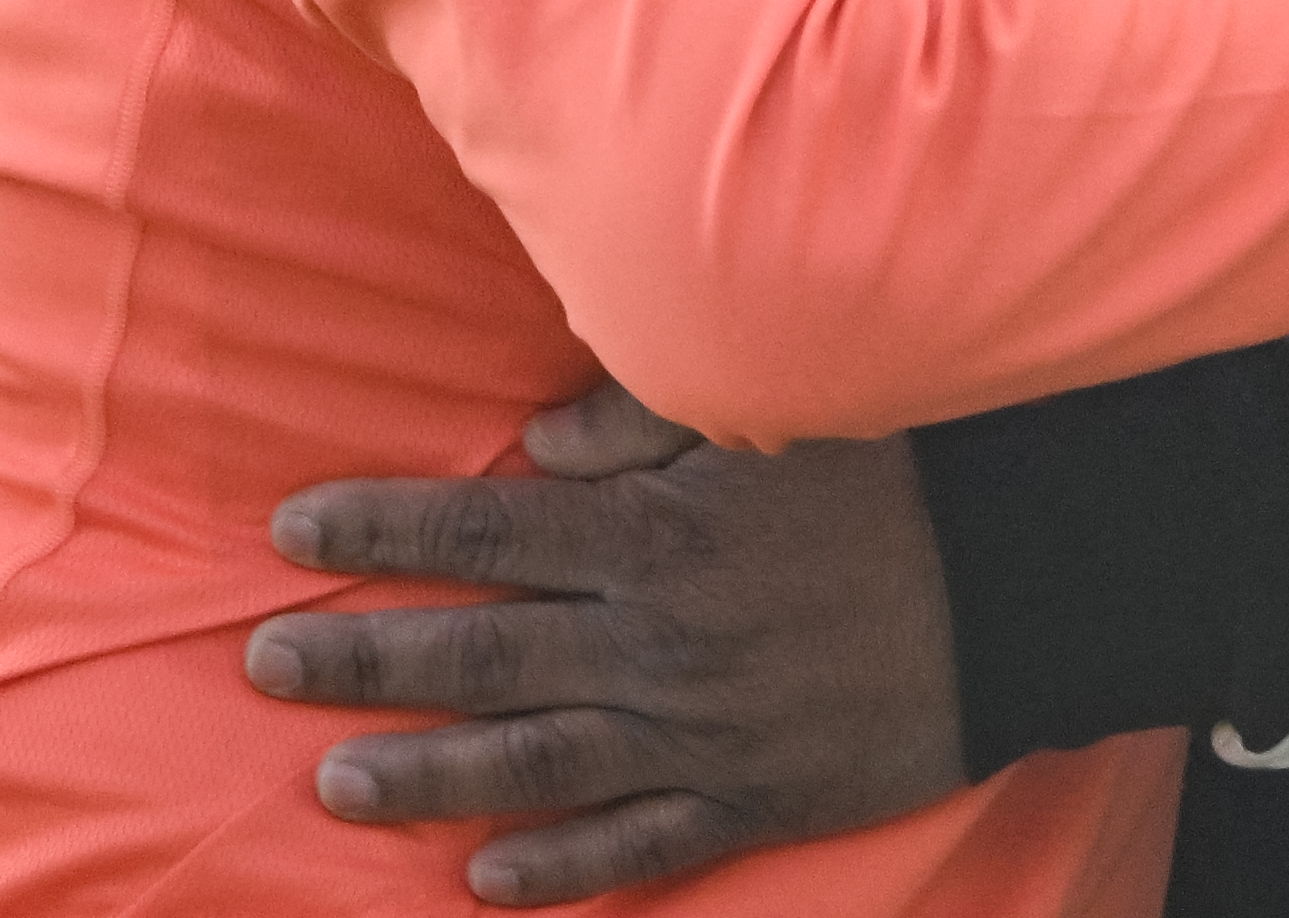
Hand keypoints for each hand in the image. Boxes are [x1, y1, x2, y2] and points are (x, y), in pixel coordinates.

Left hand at [245, 380, 967, 905]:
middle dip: (365, 659)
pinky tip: (487, 882)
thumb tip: (536, 444)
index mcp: (654, 533)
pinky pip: (644, 845)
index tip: (292, 529)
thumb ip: (640, 426)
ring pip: (538, 763)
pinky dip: (564, 870)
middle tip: (262, 665)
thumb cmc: (893, 477)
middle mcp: (660, 638)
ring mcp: (705, 729)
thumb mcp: (765, 417)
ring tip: (335, 783)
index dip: (381, 531)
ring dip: (429, 776)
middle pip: (483, 654)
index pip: (485, 533)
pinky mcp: (758, 796)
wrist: (1026, 581)